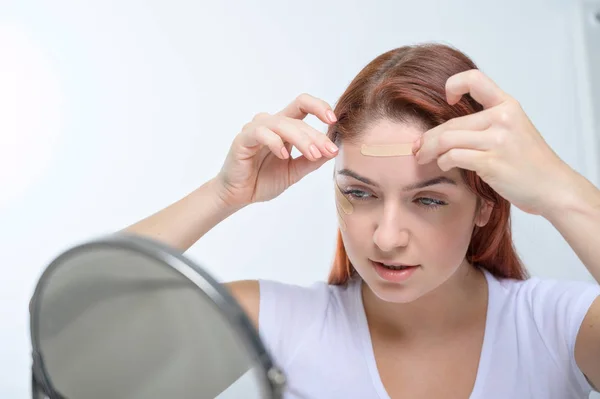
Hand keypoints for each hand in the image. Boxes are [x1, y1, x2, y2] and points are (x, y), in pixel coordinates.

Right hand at [215, 93, 338, 206]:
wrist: (239, 195)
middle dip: (316, 135)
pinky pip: (261, 133)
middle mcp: (270, 124)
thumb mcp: (295, 171)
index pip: (303, 106)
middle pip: (297, 119)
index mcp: (284, 128)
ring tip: (313, 155)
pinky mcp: (243, 139)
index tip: (334, 121)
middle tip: (329, 151)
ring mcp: (256, 129)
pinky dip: (275, 142)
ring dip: (302, 139)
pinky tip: (284, 156)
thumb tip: (333, 149)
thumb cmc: (263, 180)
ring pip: (282, 124)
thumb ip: (312, 160)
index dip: (319, 107)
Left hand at [413, 69, 576, 215]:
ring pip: (446, 139)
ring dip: (428, 150)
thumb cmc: (530, 163)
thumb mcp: (514, 131)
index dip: (454, 85)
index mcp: (508, 106)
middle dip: (427, 137)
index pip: (475, 79)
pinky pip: (453, 156)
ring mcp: (497, 140)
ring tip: (422, 157)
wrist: (552, 187)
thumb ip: (488, 123)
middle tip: (417, 147)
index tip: (447, 101)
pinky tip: (444, 165)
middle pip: (450, 123)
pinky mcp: (491, 162)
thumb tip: (446, 130)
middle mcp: (502, 118)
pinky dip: (443, 162)